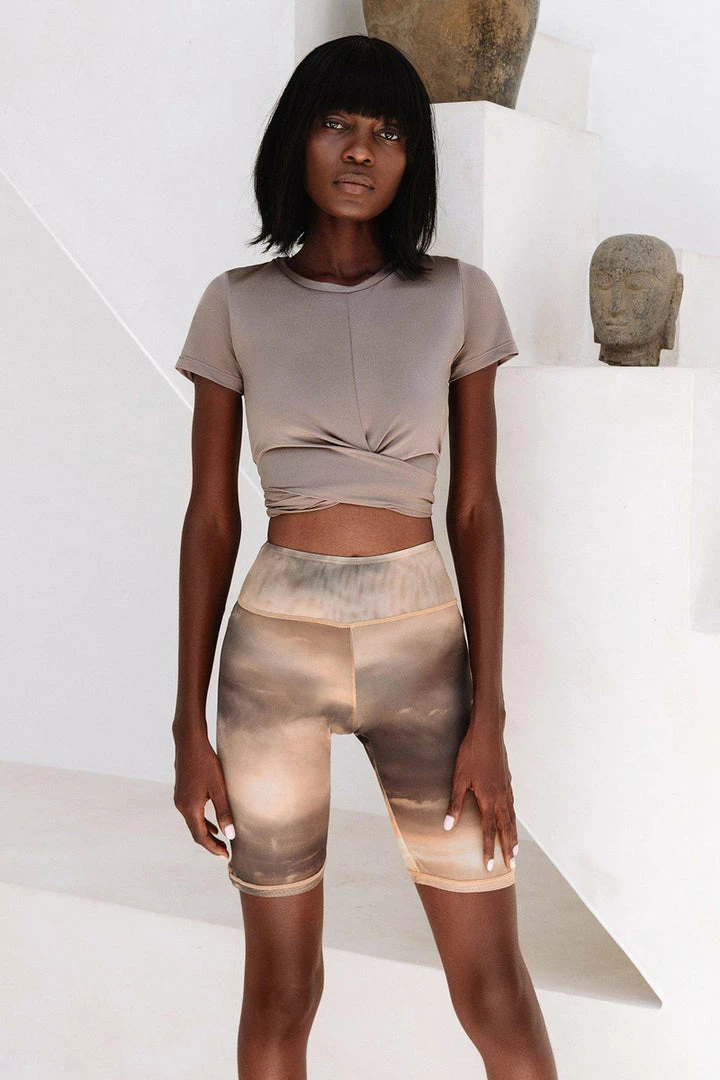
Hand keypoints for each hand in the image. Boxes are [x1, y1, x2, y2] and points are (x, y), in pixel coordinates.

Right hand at [173, 731, 234, 858]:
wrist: (189, 742)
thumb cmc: (206, 763)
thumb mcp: (219, 788)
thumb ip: (224, 811)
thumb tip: (230, 834)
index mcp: (190, 808)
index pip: (201, 836)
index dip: (213, 848)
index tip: (226, 855)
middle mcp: (182, 806)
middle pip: (196, 831)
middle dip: (210, 842)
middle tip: (225, 851)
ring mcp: (180, 799)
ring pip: (193, 822)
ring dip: (206, 831)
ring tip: (220, 839)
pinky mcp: (181, 792)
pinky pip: (191, 813)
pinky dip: (201, 820)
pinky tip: (211, 821)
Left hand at [443, 728, 517, 871]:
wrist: (488, 733)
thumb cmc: (471, 754)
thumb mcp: (459, 778)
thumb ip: (455, 803)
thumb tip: (448, 826)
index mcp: (488, 799)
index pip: (489, 831)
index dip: (489, 850)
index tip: (490, 867)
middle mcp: (500, 797)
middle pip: (506, 829)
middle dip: (508, 849)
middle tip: (512, 866)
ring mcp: (506, 789)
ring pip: (512, 818)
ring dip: (513, 836)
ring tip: (515, 850)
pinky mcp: (507, 781)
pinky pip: (512, 806)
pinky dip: (513, 819)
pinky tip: (511, 820)